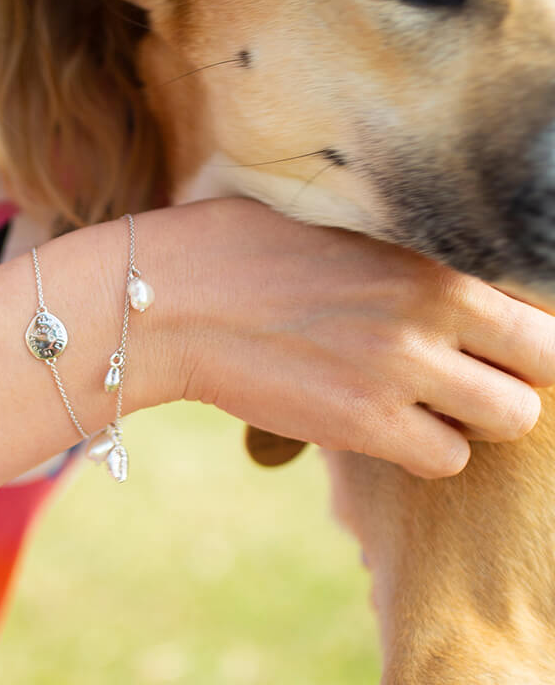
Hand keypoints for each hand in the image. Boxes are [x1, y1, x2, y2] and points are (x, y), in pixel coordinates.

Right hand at [136, 199, 554, 478]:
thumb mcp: (337, 223)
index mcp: (429, 257)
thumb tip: (452, 273)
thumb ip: (408, 252)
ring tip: (422, 402)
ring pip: (505, 423)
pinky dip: (424, 450)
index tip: (492, 341)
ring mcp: (398, 374)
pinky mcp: (361, 424)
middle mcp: (428, 315)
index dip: (526, 335)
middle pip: (541, 373)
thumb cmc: (238, 246)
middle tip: (465, 375)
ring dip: (471, 419)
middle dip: (512, 379)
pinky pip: (444, 461)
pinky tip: (383, 423)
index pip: (540, 313)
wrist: (167, 299)